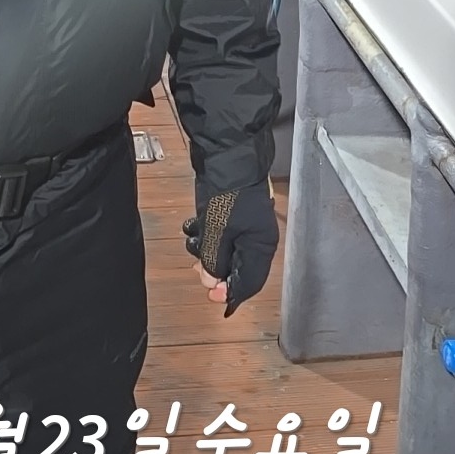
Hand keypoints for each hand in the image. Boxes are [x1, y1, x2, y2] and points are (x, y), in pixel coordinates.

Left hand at [183, 182, 277, 316]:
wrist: (226, 156)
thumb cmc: (229, 194)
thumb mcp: (218, 233)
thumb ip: (214, 262)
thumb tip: (211, 282)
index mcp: (261, 248)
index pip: (249, 283)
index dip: (230, 294)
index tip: (211, 297)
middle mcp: (255, 240)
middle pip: (234, 268)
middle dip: (214, 269)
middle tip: (197, 267)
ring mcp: (242, 227)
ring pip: (222, 252)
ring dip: (205, 250)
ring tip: (194, 239)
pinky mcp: (229, 216)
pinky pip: (217, 236)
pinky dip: (204, 234)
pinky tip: (194, 225)